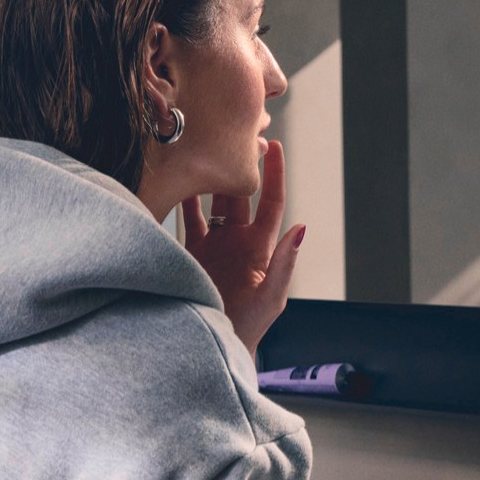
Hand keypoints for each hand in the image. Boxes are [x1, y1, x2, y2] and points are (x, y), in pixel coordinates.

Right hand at [180, 137, 305, 350]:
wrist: (212, 344)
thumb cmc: (248, 328)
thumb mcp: (270, 297)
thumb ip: (284, 262)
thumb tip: (301, 229)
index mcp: (260, 247)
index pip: (269, 202)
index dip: (273, 175)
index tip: (273, 146)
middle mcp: (237, 240)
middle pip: (238, 194)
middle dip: (238, 166)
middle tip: (234, 135)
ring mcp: (213, 244)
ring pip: (211, 201)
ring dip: (209, 177)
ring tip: (205, 149)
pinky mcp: (190, 251)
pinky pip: (186, 218)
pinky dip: (182, 199)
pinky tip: (178, 178)